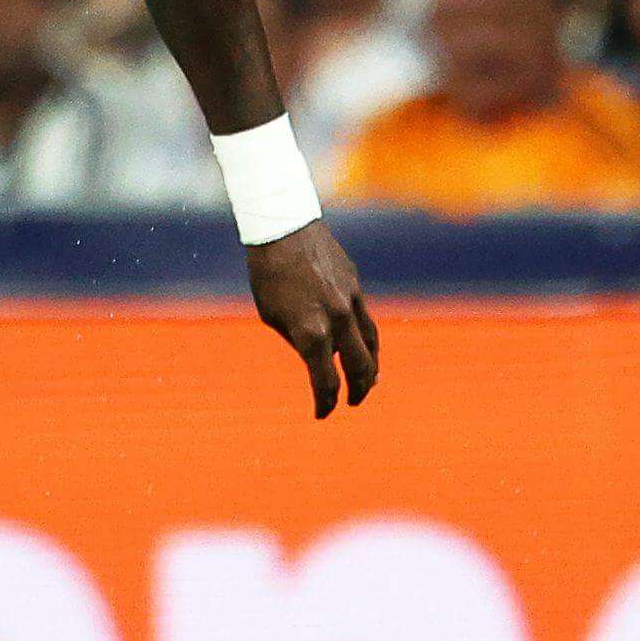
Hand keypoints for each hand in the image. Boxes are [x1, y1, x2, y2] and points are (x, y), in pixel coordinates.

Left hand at [247, 221, 380, 417]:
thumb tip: (319, 356)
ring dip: (372, 368)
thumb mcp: (272, 315)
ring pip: (371, 345)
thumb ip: (299, 339)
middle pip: (359, 368)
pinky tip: (367, 349)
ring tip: (368, 382)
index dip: (324, 403)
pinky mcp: (356, 286)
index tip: (321, 413)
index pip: (325, 381)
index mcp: (310, 332)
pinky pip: (368, 321)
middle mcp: (336, 320)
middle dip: (358, 391)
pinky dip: (369, 340)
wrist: (282, 227)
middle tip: (352, 402)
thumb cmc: (267, 274)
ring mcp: (350, 302)